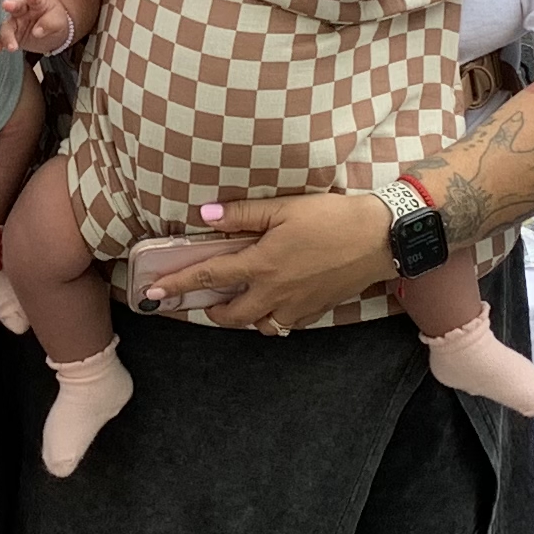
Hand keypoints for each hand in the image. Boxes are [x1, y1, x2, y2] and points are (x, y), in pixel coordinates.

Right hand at [0, 0, 74, 55]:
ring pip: (7, 25)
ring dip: (7, 35)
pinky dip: (0, 42)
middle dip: (11, 5)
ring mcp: (15, 21)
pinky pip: (3, 37)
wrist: (52, 33)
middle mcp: (23, 9)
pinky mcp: (11, 34)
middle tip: (7, 5)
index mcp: (37, 2)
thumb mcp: (58, 21)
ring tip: (11, 46)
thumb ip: (49, 24)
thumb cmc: (54, 21)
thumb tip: (37, 32)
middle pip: (16, 6)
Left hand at [148, 190, 391, 331]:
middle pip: (229, 315)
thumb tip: (205, 214)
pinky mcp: (315, 311)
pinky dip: (270, 318)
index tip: (152, 295)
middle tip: (202, 302)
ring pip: (257, 324)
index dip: (177, 285)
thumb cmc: (333, 217)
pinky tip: (273, 302)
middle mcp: (274, 292)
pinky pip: (283, 325)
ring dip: (241, 317)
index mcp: (262, 265)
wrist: (381, 238)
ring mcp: (295, 307)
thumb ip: (243, 214)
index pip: (208, 278)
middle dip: (210, 312)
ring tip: (237, 301)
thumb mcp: (285, 208)